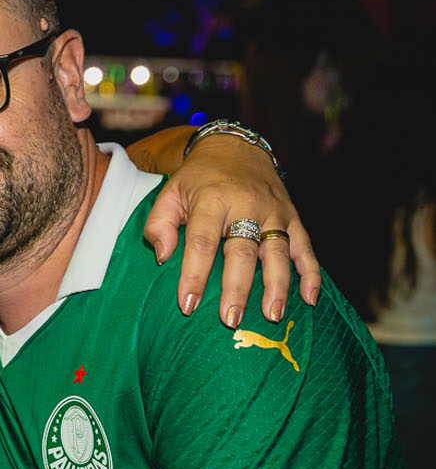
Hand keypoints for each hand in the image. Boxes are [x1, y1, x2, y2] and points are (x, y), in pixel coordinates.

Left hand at [143, 133, 320, 325]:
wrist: (235, 148)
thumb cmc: (197, 180)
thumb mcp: (169, 194)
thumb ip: (158, 224)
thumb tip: (163, 257)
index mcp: (212, 201)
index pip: (201, 243)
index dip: (194, 275)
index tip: (188, 305)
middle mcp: (246, 206)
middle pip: (242, 251)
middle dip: (237, 288)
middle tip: (231, 320)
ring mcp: (274, 211)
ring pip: (278, 251)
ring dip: (277, 286)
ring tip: (272, 316)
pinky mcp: (293, 216)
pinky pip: (305, 247)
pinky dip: (311, 273)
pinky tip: (310, 299)